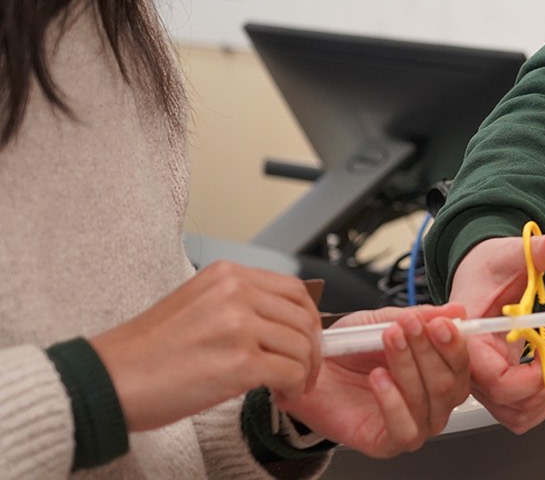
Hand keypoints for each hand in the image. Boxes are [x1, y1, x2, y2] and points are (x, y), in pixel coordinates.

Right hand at [92, 261, 323, 432]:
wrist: (106, 382)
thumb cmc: (144, 354)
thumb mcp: (196, 307)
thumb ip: (238, 305)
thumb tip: (280, 323)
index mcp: (226, 275)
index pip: (293, 289)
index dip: (308, 318)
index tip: (306, 340)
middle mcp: (235, 293)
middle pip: (303, 317)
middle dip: (311, 349)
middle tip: (303, 371)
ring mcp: (238, 325)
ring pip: (301, 346)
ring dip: (304, 372)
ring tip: (289, 387)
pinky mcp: (238, 362)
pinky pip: (290, 372)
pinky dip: (294, 388)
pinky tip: (280, 396)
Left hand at [276, 304, 469, 456]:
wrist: (309, 372)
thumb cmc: (347, 350)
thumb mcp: (382, 322)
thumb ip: (420, 316)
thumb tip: (456, 311)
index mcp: (439, 372)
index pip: (463, 364)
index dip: (455, 343)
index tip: (440, 323)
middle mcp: (433, 402)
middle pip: (450, 384)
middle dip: (429, 350)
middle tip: (408, 325)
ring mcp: (414, 425)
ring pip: (429, 401)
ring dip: (408, 366)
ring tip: (388, 339)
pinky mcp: (388, 444)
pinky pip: (405, 429)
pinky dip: (394, 401)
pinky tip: (378, 377)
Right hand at [447, 220, 544, 432]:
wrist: (480, 277)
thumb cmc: (488, 270)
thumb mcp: (514, 254)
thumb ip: (540, 249)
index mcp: (469, 341)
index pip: (497, 383)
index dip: (532, 376)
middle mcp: (473, 368)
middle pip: (512, 405)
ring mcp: (486, 381)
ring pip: (519, 415)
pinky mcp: (499, 385)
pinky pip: (521, 411)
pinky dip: (543, 396)